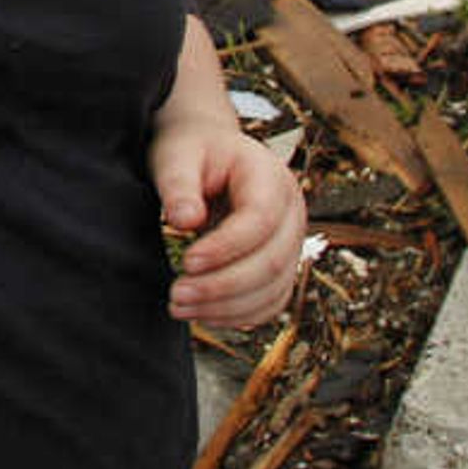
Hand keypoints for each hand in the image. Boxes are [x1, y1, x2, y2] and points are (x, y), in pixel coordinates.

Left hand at [150, 110, 307, 327]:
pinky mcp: (280, 267)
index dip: (226, 248)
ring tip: (179, 307)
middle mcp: (291, 213)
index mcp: (270, 178)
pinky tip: (202, 314)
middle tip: (176, 295)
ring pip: (273, 289)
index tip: (187, 262)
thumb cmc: (191, 153)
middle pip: (272, 262)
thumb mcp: (177, 156)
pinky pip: (270, 302)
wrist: (208, 155)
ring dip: (227, 307)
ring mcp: (290, 243)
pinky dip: (238, 316)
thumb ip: (179, 185)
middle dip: (223, 286)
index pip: (261, 220)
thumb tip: (186, 220)